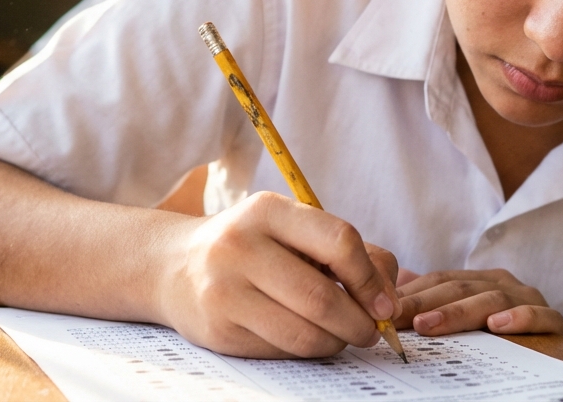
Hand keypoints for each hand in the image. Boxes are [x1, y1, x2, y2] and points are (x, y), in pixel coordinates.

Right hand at [156, 191, 400, 358]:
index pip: (338, 242)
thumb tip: (388, 296)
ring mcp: (224, 291)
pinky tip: (307, 337)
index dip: (370, 278)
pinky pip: (281, 351)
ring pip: (304, 333)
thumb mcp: (291, 228)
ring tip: (342, 335)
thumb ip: (345, 250)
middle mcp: (240, 246)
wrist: (174, 266)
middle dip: (360, 323)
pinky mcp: (218, 330)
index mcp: (267, 210)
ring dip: (337, 342)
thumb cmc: (252, 245)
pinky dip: (307, 350)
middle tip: (372, 330)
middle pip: (322, 298)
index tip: (384, 302)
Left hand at [395, 268, 562, 336]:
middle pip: (459, 288)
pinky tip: (497, 326)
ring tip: (428, 325)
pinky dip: (517, 318)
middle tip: (395, 319)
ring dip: (457, 312)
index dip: (411, 294)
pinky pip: (537, 316)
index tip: (381, 310)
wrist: (559, 354)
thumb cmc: (505, 336)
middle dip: (424, 303)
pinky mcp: (554, 322)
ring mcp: (529, 300)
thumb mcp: (467, 316)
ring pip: (490, 300)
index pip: (440, 281)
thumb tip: (394, 288)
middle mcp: (504, 284)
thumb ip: (434, 300)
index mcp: (481, 280)